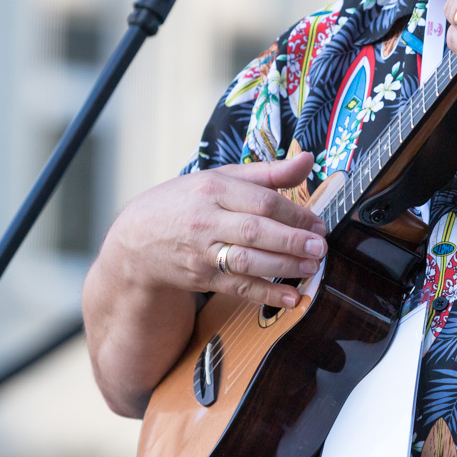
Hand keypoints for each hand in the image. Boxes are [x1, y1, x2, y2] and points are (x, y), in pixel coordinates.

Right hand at [101, 151, 326, 309]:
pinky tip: (290, 298)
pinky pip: (238, 287)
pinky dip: (266, 294)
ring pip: (248, 261)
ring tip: (311, 267)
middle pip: (256, 231)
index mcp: (214, 189)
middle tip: (319, 247)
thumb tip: (307, 159)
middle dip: (292, 241)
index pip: (262, 200)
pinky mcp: (201, 278)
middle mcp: (207, 220)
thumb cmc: (187, 202)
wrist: (137, 238)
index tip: (318, 223)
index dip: (295, 213)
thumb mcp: (221, 178)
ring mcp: (202, 252)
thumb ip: (267, 173)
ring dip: (284, 267)